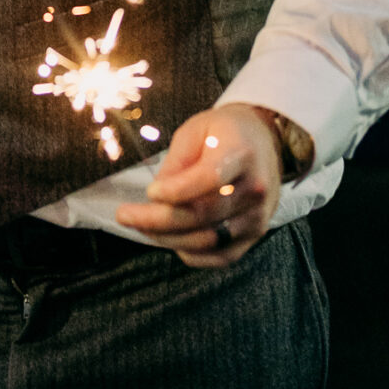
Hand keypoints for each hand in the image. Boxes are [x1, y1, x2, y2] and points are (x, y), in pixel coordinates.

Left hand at [114, 101, 284, 268]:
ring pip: (208, 240)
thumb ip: (177, 164)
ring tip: (140, 226)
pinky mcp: (254, 236)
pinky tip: (168, 240)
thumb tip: (156, 199)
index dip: (176, 190)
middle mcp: (254, 188)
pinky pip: (220, 257)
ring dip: (168, 238)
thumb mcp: (195, 131)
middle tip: (124, 215)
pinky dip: (191, 254)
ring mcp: (257, 216)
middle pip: (204, 214)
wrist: (264, 141)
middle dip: (158, 220)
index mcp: (241, 153)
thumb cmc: (222, 132)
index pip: (209, 178)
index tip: (149, 191)